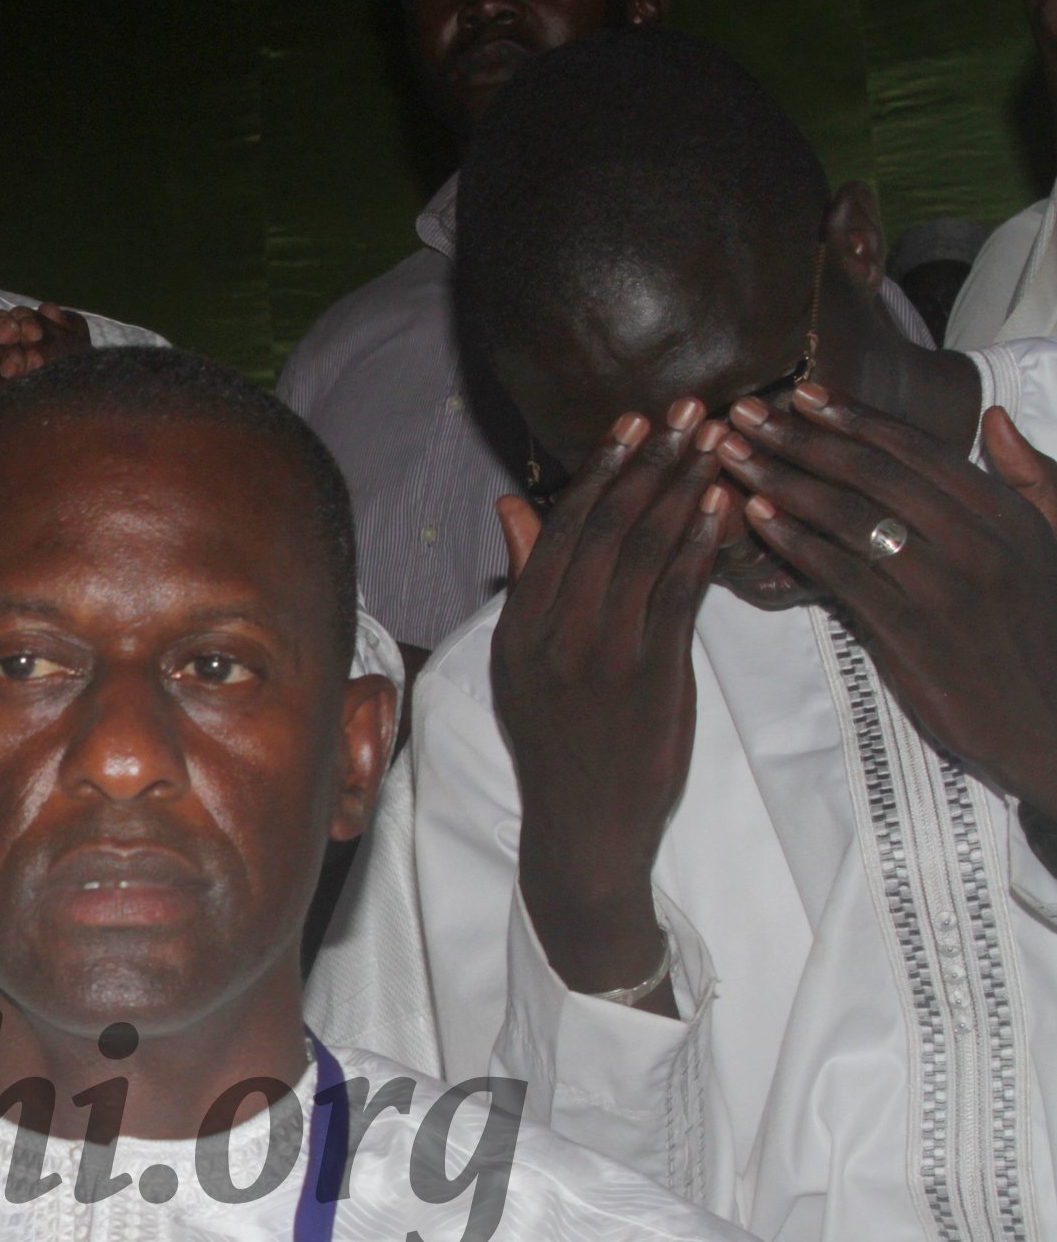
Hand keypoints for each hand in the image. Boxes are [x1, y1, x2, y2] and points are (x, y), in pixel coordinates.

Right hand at [491, 399, 727, 1004]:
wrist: (585, 832)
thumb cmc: (562, 746)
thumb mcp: (525, 665)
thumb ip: (527, 582)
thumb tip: (516, 505)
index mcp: (519, 629)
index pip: (560, 531)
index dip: (601, 471)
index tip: (634, 422)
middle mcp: (552, 635)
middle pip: (603, 529)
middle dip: (649, 462)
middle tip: (687, 409)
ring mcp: (599, 656)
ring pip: (642, 553)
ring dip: (683, 489)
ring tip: (716, 442)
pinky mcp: (649, 678)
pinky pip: (676, 596)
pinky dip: (701, 546)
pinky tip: (725, 508)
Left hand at [722, 386, 1056, 814]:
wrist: (1050, 722)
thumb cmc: (1041, 631)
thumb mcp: (1051, 543)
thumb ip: (1030, 477)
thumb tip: (995, 418)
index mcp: (1005, 512)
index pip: (917, 450)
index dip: (854, 418)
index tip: (799, 393)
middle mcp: (978, 540)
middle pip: (874, 474)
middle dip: (802, 438)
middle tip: (743, 415)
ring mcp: (947, 587)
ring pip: (853, 518)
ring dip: (784, 481)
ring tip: (732, 459)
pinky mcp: (917, 635)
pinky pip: (845, 577)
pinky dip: (797, 543)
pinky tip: (757, 520)